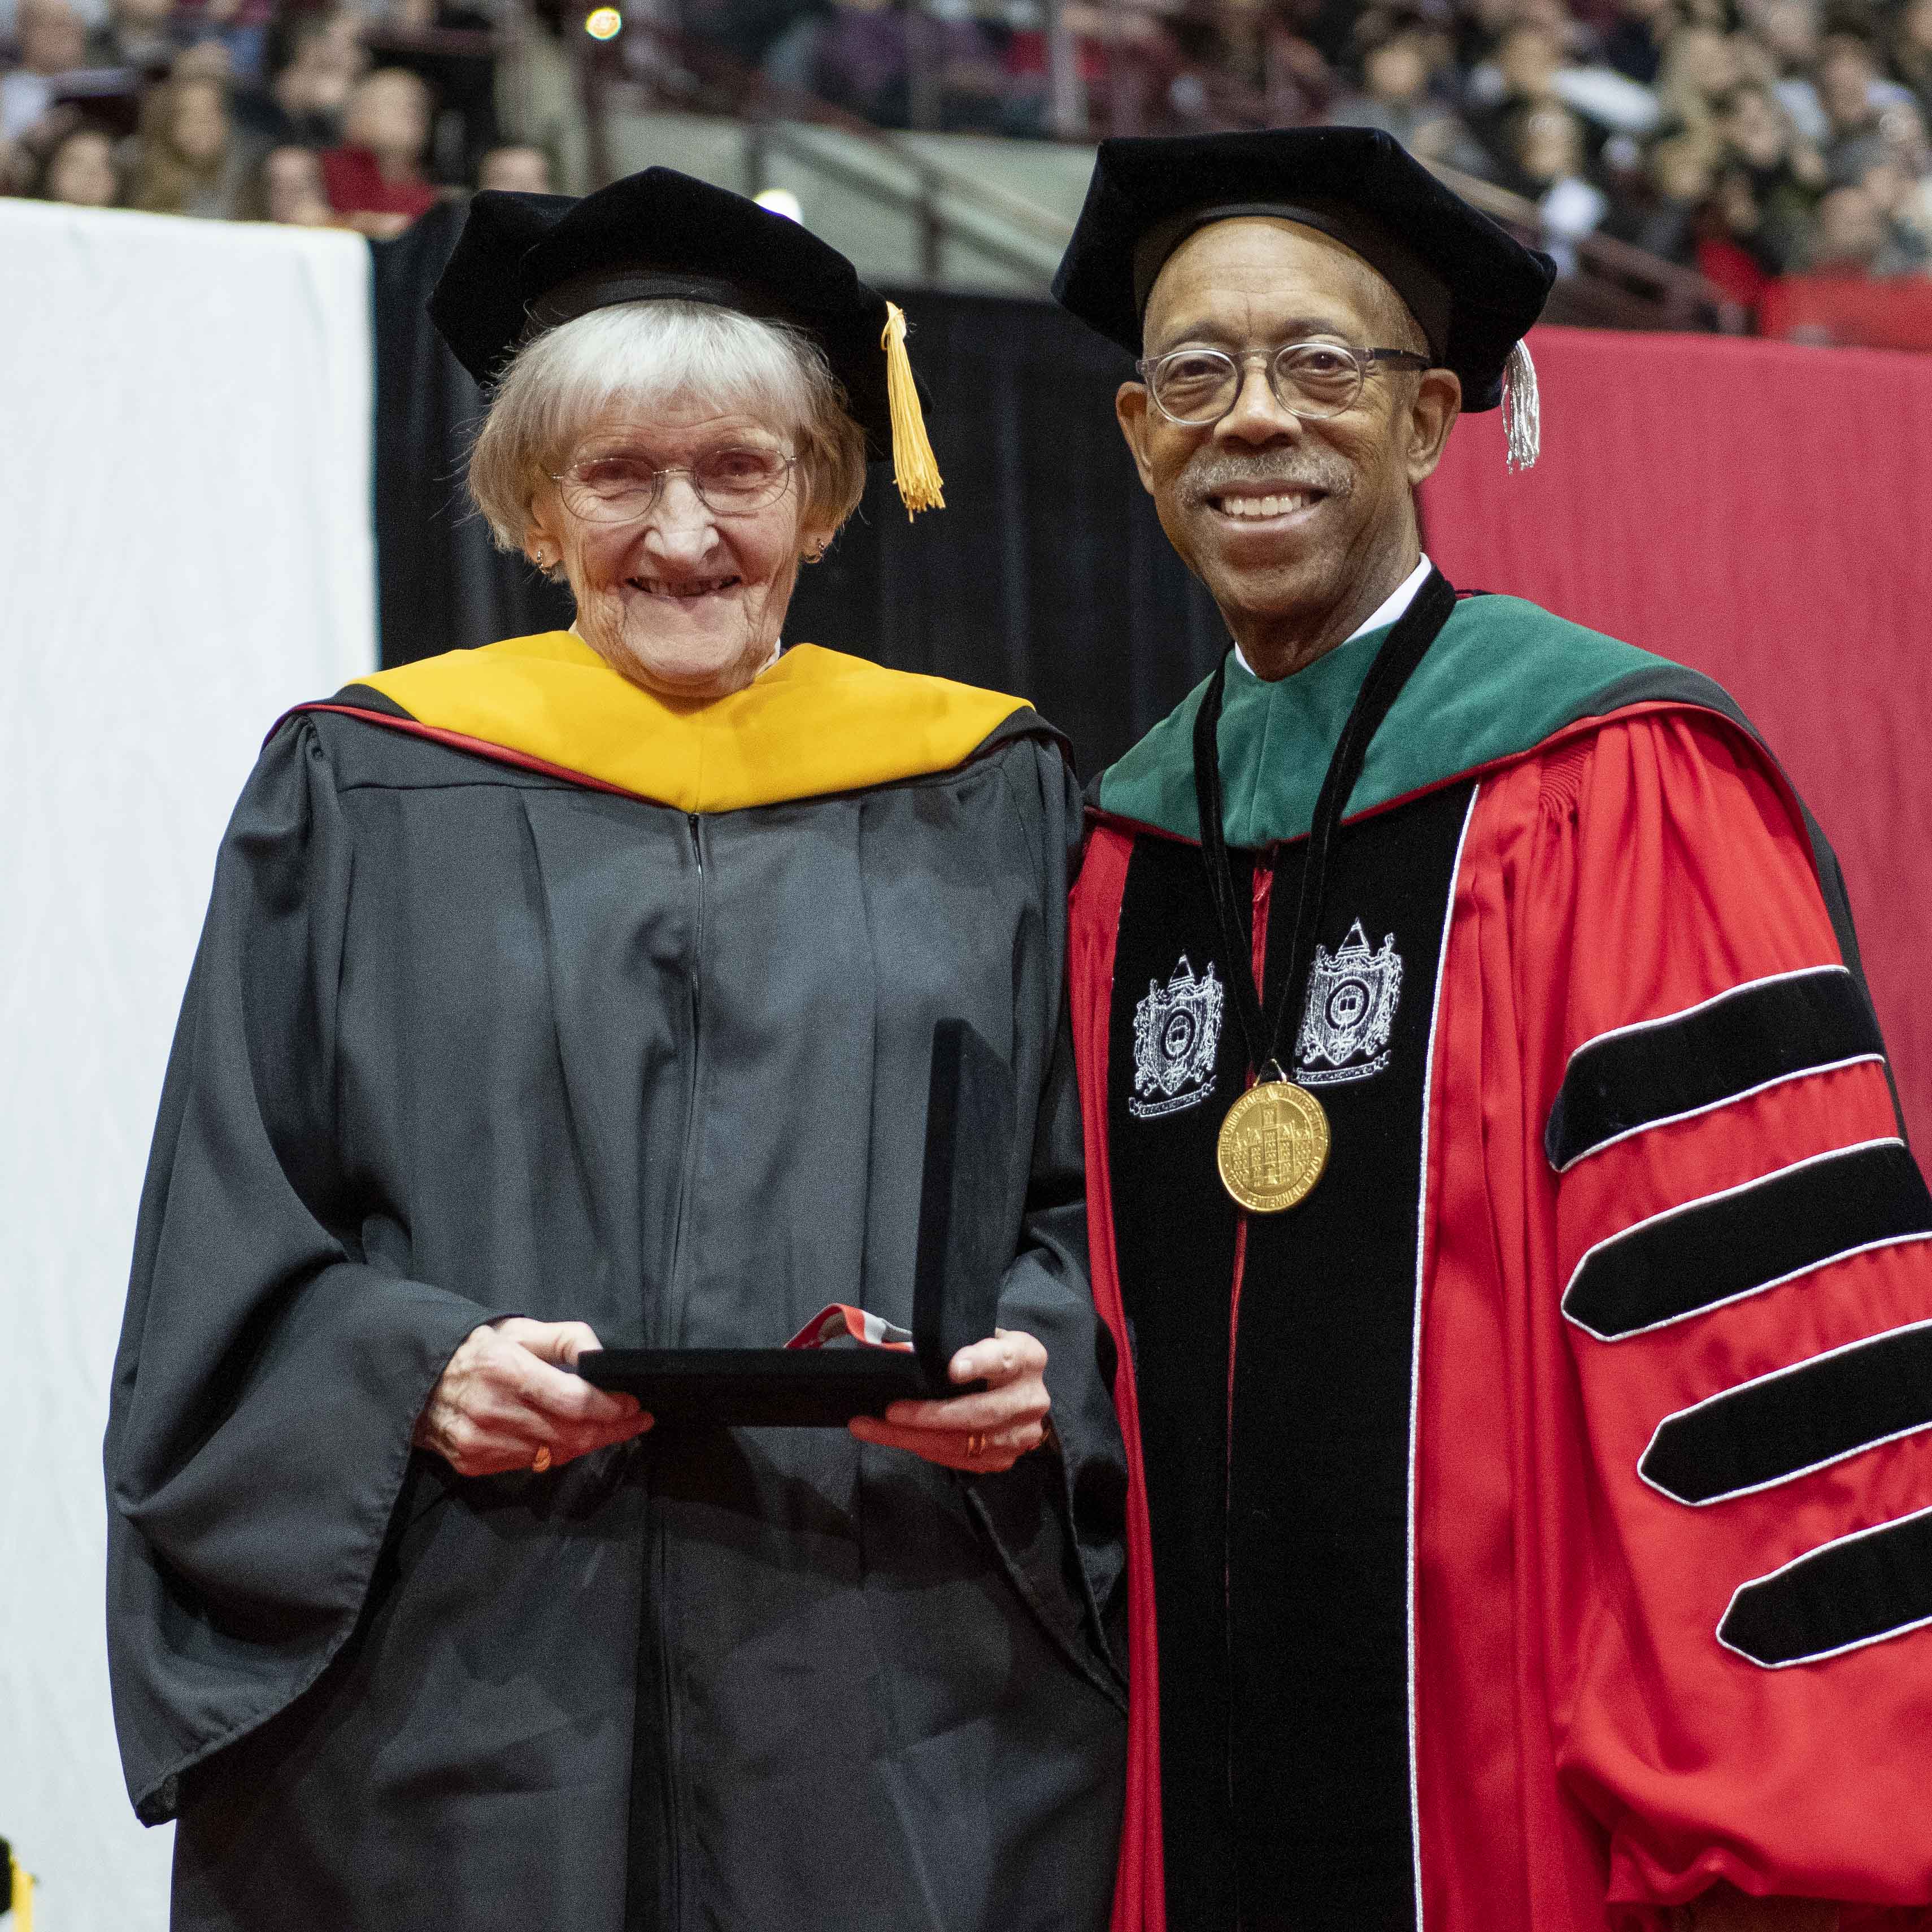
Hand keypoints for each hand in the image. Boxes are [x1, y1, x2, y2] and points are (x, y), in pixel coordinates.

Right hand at [413, 1318, 651, 1476]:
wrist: (415, 1380)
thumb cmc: (476, 1348)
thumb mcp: (518, 1329)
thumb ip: (565, 1338)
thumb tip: (602, 1356)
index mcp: (506, 1370)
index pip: (575, 1401)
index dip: (612, 1407)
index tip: (635, 1405)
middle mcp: (493, 1411)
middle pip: (571, 1433)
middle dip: (611, 1429)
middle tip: (635, 1421)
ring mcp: (481, 1442)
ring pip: (555, 1452)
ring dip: (587, 1442)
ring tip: (608, 1428)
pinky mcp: (473, 1463)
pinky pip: (531, 1463)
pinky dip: (556, 1452)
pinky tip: (569, 1438)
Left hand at [848, 1329, 1050, 1472]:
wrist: (1020, 1391)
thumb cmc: (989, 1357)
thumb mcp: (979, 1338)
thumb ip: (954, 1344)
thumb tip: (901, 1354)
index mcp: (1026, 1357)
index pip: (1003, 1359)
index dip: (978, 1363)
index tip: (952, 1369)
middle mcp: (1030, 1398)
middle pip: (980, 1412)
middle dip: (930, 1415)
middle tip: (891, 1411)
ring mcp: (1022, 1434)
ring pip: (965, 1443)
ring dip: (915, 1438)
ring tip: (873, 1428)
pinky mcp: (1006, 1458)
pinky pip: (961, 1460)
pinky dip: (926, 1450)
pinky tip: (899, 1439)